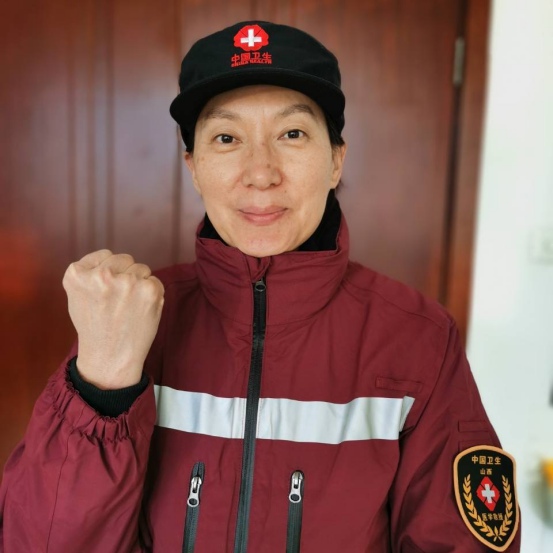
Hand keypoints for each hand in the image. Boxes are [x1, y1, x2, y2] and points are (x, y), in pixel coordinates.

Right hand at [62, 249, 164, 388]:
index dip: (108, 272)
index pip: (104, 255)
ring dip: (139, 284)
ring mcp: (127, 282)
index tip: (105, 291)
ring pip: (142, 269)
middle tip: (118, 302)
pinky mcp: (149, 290)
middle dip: (125, 275)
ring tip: (128, 308)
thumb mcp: (77, 296)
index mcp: (77, 274)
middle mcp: (102, 275)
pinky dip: (152, 294)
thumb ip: (89, 273)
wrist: (111, 358)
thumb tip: (110, 257)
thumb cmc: (95, 327)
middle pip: (125, 259)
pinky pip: (155, 281)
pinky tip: (140, 311)